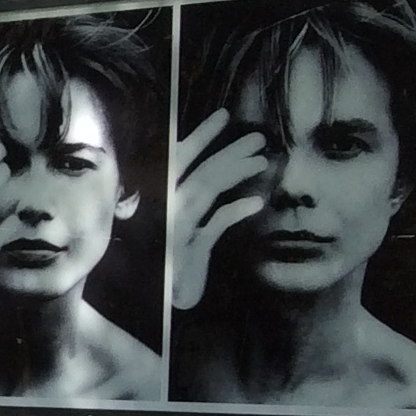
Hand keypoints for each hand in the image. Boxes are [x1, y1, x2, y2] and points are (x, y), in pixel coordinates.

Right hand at [169, 109, 272, 311]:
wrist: (153, 299)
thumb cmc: (160, 258)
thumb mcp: (168, 223)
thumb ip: (180, 196)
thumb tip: (208, 170)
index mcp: (157, 196)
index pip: (178, 159)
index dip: (202, 136)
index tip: (224, 116)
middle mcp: (164, 206)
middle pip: (200, 171)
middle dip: (229, 151)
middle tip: (258, 137)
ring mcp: (176, 226)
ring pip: (209, 190)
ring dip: (237, 172)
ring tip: (263, 160)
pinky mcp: (190, 248)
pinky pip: (216, 223)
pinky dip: (235, 210)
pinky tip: (256, 202)